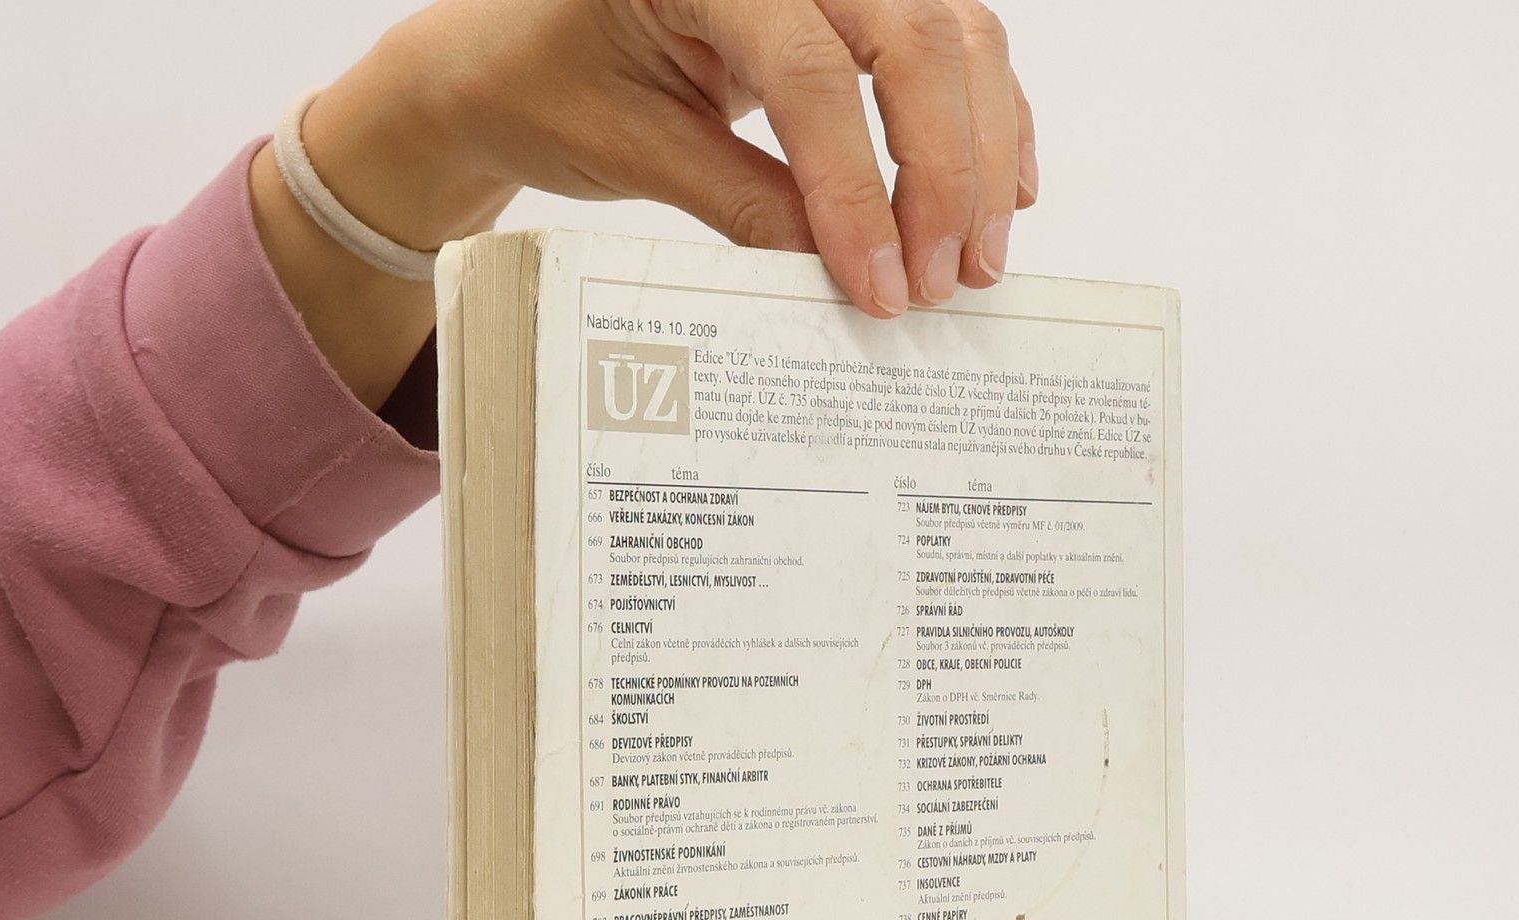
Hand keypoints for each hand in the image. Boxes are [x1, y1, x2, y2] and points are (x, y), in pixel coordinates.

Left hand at [250, 0, 1036, 406]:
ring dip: (980, 151)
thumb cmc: (554, 83)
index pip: (808, 72)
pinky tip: (998, 192)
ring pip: (951, 34)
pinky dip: (986, 118)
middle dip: (942, 171)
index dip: (856, 190)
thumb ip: (742, 204)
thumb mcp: (633, 149)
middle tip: (943, 282)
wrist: (521, 49)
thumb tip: (841, 273)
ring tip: (975, 260)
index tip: (879, 287)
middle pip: (910, 37)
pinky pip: (950, 38)